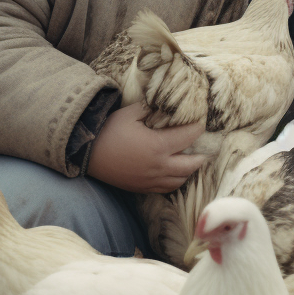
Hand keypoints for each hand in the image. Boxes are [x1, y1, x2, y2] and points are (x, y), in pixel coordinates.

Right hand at [87, 102, 206, 192]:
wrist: (87, 153)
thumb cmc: (109, 131)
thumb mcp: (130, 113)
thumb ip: (151, 109)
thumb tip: (166, 105)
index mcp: (158, 145)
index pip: (188, 137)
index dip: (198, 128)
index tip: (201, 123)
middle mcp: (159, 166)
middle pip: (191, 165)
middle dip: (201, 155)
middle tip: (206, 148)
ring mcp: (151, 180)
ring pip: (180, 180)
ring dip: (190, 171)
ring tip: (193, 162)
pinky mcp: (142, 188)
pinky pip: (166, 189)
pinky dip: (175, 182)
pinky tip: (175, 175)